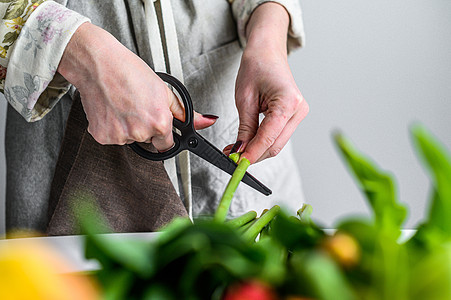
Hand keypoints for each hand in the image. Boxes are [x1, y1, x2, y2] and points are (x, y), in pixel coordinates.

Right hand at [58, 23, 216, 149]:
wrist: (98, 63)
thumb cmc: (129, 71)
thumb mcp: (164, 90)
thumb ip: (185, 112)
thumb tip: (204, 122)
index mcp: (159, 123)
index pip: (166, 145)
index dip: (162, 134)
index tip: (157, 125)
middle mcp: (140, 132)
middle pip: (147, 141)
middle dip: (145, 128)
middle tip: (137, 106)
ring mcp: (120, 136)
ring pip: (129, 139)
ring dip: (127, 127)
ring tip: (123, 104)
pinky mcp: (102, 136)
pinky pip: (112, 137)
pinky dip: (111, 126)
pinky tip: (112, 109)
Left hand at [223, 3, 308, 162]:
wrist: (267, 51)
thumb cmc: (256, 66)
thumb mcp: (244, 99)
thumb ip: (245, 128)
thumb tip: (240, 151)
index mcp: (288, 102)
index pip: (268, 137)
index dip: (252, 153)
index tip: (237, 163)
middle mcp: (298, 110)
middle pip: (275, 145)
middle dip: (254, 155)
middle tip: (233, 158)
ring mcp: (299, 114)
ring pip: (277, 143)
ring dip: (257, 150)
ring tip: (236, 150)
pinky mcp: (294, 116)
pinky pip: (278, 136)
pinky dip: (263, 142)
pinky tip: (248, 142)